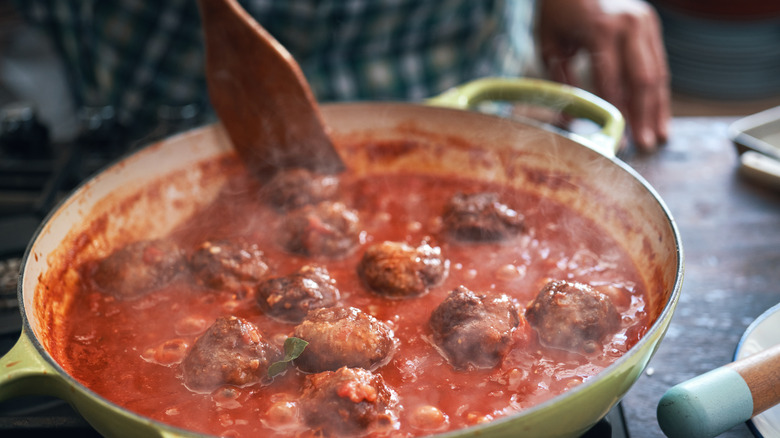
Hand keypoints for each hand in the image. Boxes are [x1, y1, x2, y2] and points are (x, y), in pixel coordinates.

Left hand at [537, 0, 669, 150]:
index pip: (612, 82)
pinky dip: (658, 90)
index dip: (617, 113)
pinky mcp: (651, 24)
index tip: (619, 139)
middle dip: (644, 115)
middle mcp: (629, 25)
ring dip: (658, 107)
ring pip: (657, 72)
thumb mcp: (550, 45)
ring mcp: (644, 22)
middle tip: (645, 145)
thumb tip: (572, 120)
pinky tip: (658, 112)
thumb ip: (561, 81)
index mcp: (601, 30)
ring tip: (659, 136)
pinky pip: (658, 62)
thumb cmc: (556, 13)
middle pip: (643, 79)